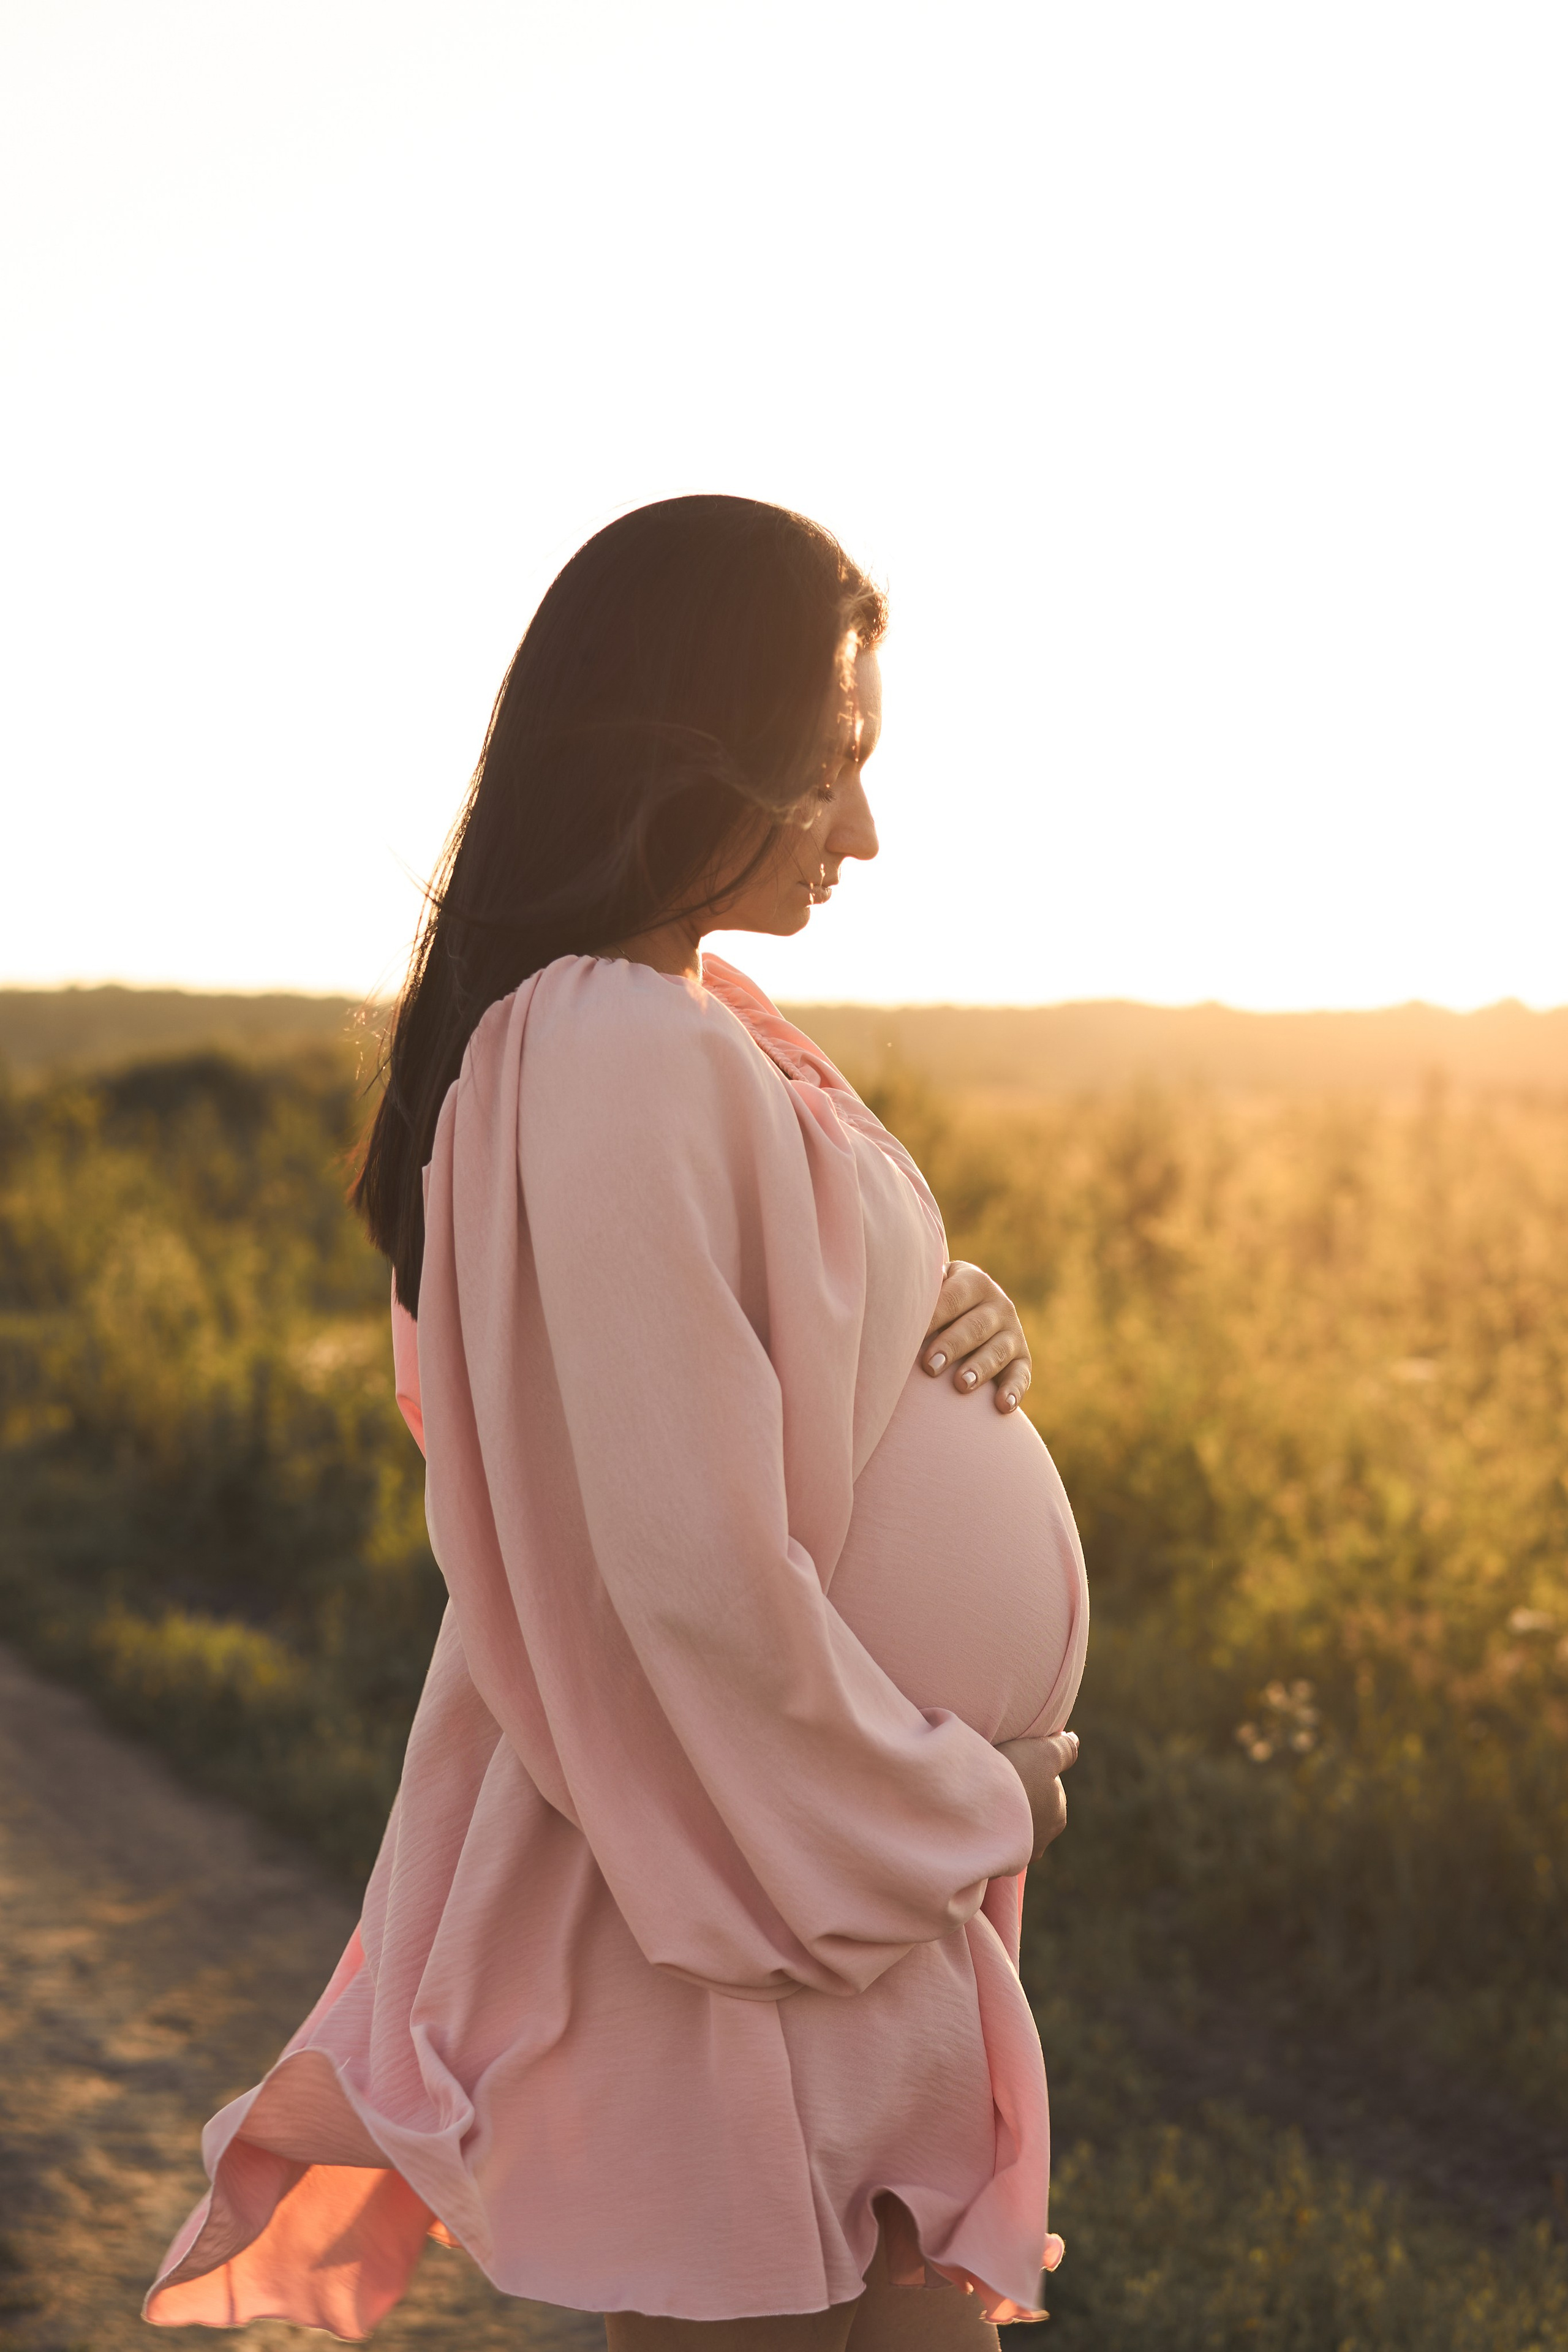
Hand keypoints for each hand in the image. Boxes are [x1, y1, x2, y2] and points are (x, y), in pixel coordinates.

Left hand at [923, 1260, 1031, 1412]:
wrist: (972, 1310)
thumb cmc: (940, 1302)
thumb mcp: (936, 1286)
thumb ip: (924, 1289)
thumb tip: (896, 1294)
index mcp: (974, 1282)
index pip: (952, 1299)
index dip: (932, 1318)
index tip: (911, 1336)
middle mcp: (998, 1304)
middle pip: (974, 1327)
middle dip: (952, 1346)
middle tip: (930, 1366)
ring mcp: (1013, 1332)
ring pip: (997, 1351)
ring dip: (980, 1368)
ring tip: (961, 1385)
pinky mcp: (1022, 1358)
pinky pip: (1021, 1375)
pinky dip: (1014, 1390)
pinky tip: (1003, 1405)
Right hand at [996, 1730, 1078, 1860]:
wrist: (978, 1807)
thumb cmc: (1015, 1776)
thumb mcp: (1044, 1752)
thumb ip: (1063, 1748)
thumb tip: (1075, 1740)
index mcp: (1059, 1813)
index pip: (1047, 1786)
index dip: (1029, 1770)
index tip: (1011, 1765)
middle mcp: (1045, 1838)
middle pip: (1032, 1806)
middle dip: (1019, 1795)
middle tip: (999, 1781)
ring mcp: (1021, 1852)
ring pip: (1015, 1823)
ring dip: (1006, 1812)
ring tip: (988, 1799)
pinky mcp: (1000, 1860)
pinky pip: (999, 1838)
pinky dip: (993, 1828)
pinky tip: (983, 1818)